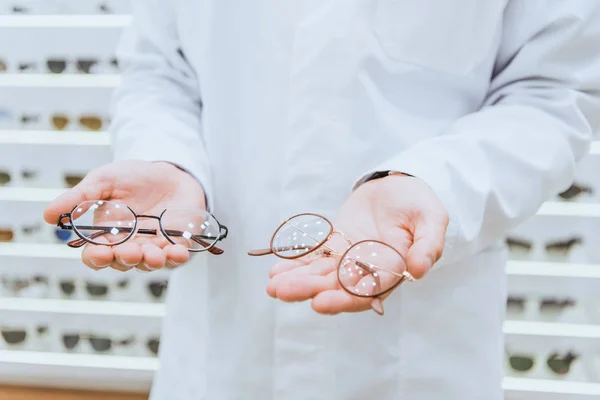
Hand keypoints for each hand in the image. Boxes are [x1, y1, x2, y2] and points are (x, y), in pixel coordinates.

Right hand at [43, 160, 205, 271]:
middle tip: (131, 250)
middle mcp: (128, 246)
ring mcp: (153, 248)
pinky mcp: (176, 245)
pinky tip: (178, 252)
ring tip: (154, 253)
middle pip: (122, 263)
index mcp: (106, 235)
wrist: (171, 173)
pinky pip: (176, 258)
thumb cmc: (134, 178)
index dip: (96, 258)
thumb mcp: (104, 181)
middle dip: (125, 259)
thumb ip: (80, 197)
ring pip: (148, 264)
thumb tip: (46, 215)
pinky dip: (177, 258)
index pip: (96, 256)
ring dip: (150, 262)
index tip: (100, 253)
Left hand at [266, 174, 448, 314]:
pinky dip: (295, 263)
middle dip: (309, 290)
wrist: (400, 185)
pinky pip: (313, 256)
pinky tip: (275, 269)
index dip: (343, 299)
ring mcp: (349, 258)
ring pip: (320, 274)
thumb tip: (418, 270)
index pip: (366, 292)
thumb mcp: (432, 219)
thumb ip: (428, 245)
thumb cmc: (419, 203)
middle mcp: (367, 271)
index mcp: (392, 270)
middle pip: (336, 286)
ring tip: (272, 285)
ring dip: (296, 280)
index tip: (319, 302)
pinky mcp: (335, 244)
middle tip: (282, 291)